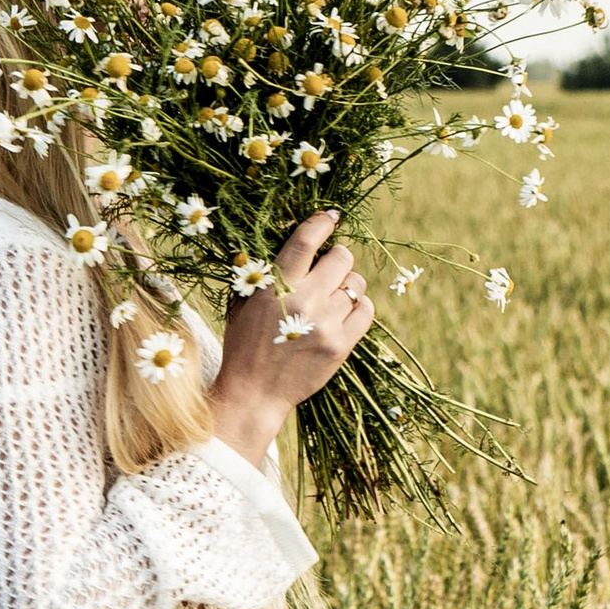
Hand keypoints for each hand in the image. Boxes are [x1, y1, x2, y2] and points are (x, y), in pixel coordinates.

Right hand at [209, 210, 374, 462]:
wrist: (254, 392)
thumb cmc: (244, 343)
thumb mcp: (243, 303)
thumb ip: (264, 273)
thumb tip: (290, 241)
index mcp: (276, 287)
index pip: (306, 241)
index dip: (321, 223)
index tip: (330, 217)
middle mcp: (305, 301)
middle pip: (341, 257)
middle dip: (337, 257)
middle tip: (328, 267)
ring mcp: (326, 324)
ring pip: (355, 284)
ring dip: (346, 284)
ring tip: (332, 296)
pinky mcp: (341, 345)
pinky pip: (366, 310)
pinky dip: (358, 306)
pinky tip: (344, 312)